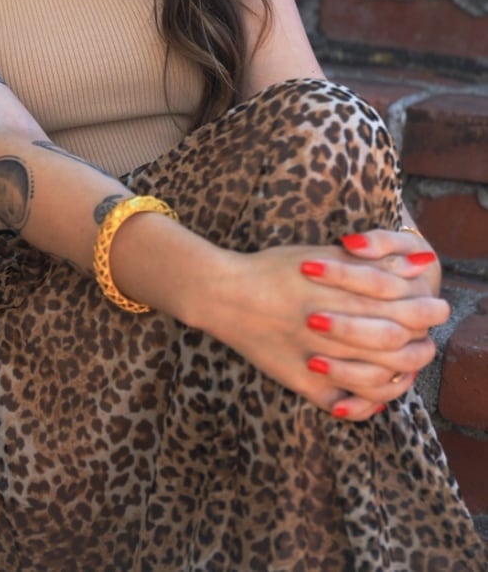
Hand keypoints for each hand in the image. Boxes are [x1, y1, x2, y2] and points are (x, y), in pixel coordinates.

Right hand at [195, 239, 448, 421]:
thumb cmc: (273, 269)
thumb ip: (373, 262)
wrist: (224, 293)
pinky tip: (373, 397)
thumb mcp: (324, 256)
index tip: (435, 306)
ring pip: (376, 380)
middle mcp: (335, 330)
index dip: (426, 309)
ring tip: (406, 368)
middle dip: (420, 343)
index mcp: (343, 296)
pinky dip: (363, 404)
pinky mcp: (301, 383)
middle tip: (427, 340)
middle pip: (396, 344)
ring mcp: (318, 361)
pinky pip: (342, 404)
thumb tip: (419, 263)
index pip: (404, 308)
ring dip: (399, 376)